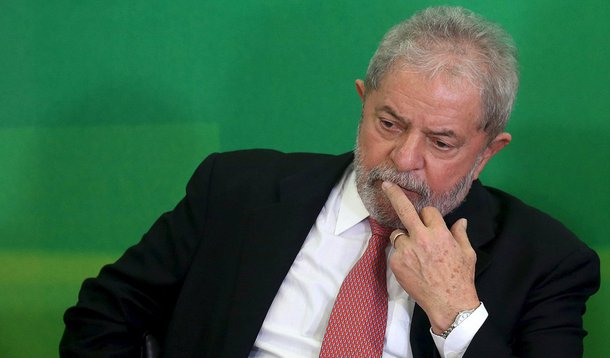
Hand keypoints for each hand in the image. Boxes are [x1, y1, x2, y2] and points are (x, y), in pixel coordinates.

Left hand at [381, 181, 479, 333]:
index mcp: (439, 233)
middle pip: (404, 210)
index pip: (428, 211)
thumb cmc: (460, 278)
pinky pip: (396, 252)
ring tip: (416, 255)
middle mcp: (420, 238)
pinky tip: (413, 267)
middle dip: (395, 195)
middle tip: (386, 185)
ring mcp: (406, 250)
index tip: (430, 221)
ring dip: (405, 239)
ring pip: (398, 234)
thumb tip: (461, 221)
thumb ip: (460, 234)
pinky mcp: (396, 262)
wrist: (448, 303)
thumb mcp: (467, 254)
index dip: (429, 216)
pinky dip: (401, 255)